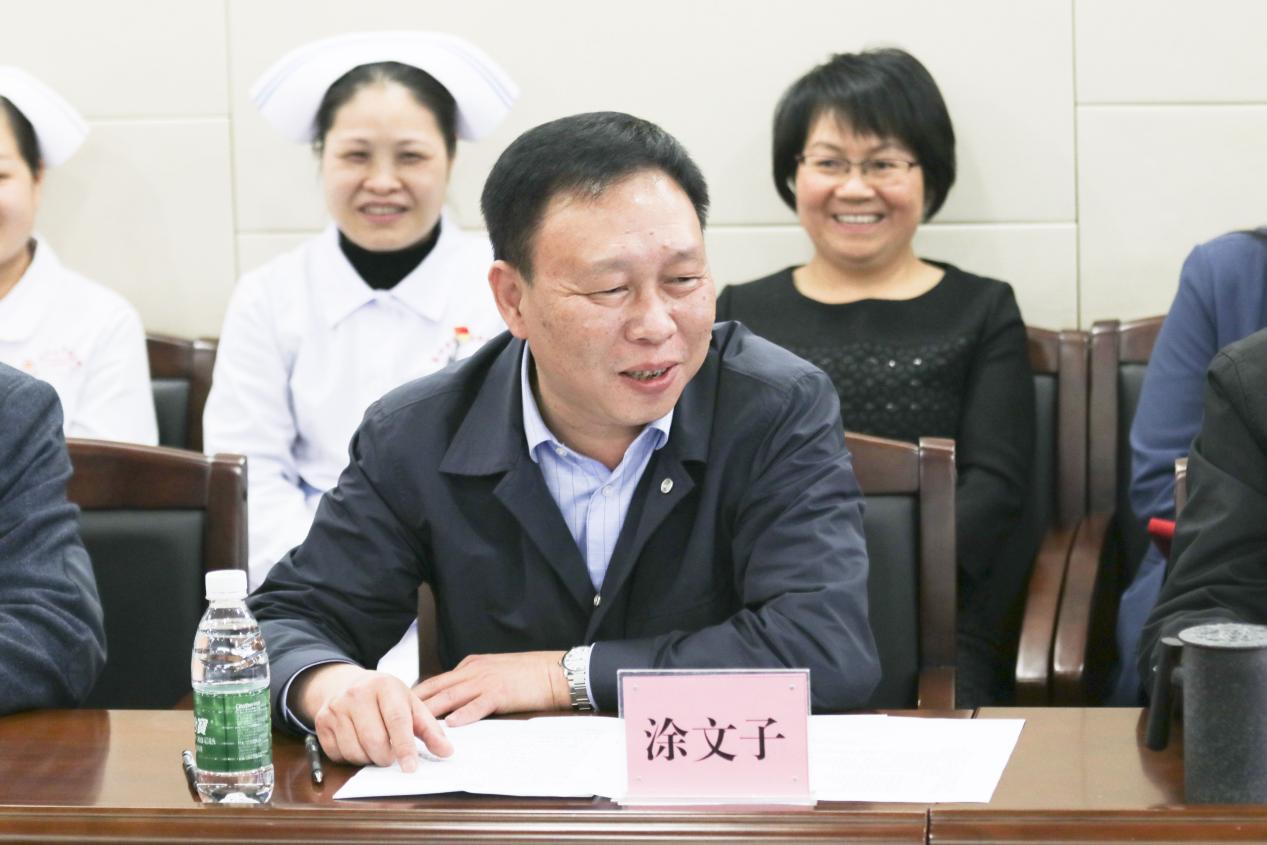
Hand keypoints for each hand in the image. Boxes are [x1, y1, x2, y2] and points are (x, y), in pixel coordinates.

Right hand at [291, 663, 452, 771]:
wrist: (345, 683)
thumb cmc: (384, 697)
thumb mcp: (410, 703)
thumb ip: (429, 729)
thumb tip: (446, 752)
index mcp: (385, 686)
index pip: (397, 721)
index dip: (405, 747)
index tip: (411, 768)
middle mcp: (357, 694)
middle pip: (374, 740)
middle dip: (386, 757)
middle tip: (391, 756)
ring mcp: (336, 708)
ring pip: (355, 751)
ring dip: (368, 759)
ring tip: (375, 747)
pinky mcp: (321, 722)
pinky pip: (337, 754)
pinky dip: (351, 757)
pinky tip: (357, 743)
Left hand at [413, 651, 568, 725]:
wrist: (553, 671)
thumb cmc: (528, 673)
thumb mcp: (494, 670)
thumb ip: (474, 679)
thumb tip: (457, 696)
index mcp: (471, 665)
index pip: (438, 680)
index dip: (418, 693)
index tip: (399, 704)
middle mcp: (474, 671)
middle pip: (437, 687)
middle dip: (414, 702)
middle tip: (393, 716)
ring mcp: (485, 681)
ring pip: (451, 696)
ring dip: (430, 711)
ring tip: (410, 725)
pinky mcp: (500, 693)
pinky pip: (477, 706)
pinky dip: (462, 715)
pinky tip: (450, 725)